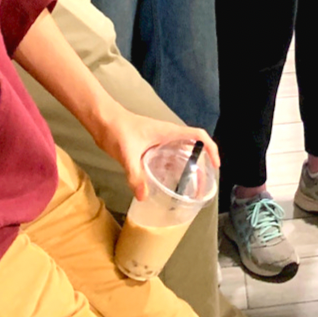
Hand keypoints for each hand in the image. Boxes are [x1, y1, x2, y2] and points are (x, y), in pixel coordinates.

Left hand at [95, 107, 219, 202]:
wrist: (102, 120)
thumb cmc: (117, 129)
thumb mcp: (127, 154)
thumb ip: (135, 175)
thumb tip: (144, 197)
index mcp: (169, 133)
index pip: (199, 136)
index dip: (211, 149)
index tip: (216, 166)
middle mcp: (168, 136)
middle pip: (193, 149)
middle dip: (201, 167)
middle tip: (201, 187)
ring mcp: (159, 142)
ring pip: (180, 155)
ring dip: (187, 170)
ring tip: (188, 190)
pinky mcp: (149, 147)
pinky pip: (166, 159)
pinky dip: (171, 171)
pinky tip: (166, 185)